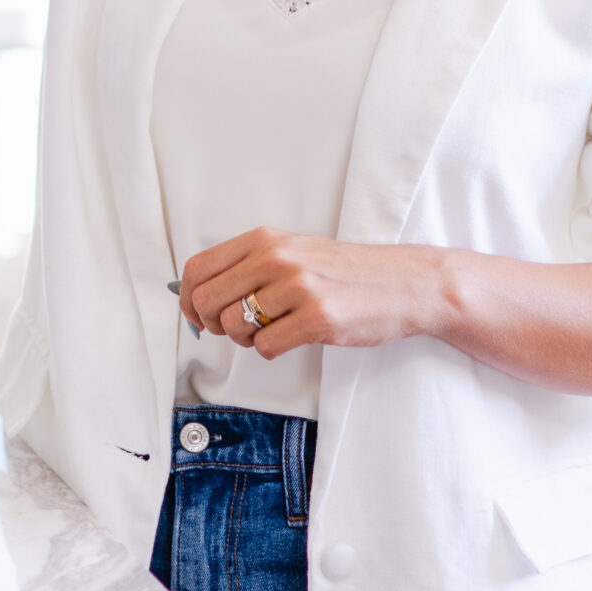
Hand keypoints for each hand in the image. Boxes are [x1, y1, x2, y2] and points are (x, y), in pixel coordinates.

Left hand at [180, 228, 452, 358]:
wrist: (404, 283)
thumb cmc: (345, 272)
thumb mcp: (292, 251)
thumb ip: (248, 266)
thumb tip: (196, 294)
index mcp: (265, 239)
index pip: (197, 269)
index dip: (187, 299)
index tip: (197, 315)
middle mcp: (277, 257)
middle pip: (207, 302)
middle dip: (214, 325)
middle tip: (238, 328)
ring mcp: (298, 287)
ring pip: (234, 327)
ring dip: (247, 339)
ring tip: (274, 328)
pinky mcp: (317, 318)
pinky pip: (265, 347)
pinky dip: (272, 350)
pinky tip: (294, 337)